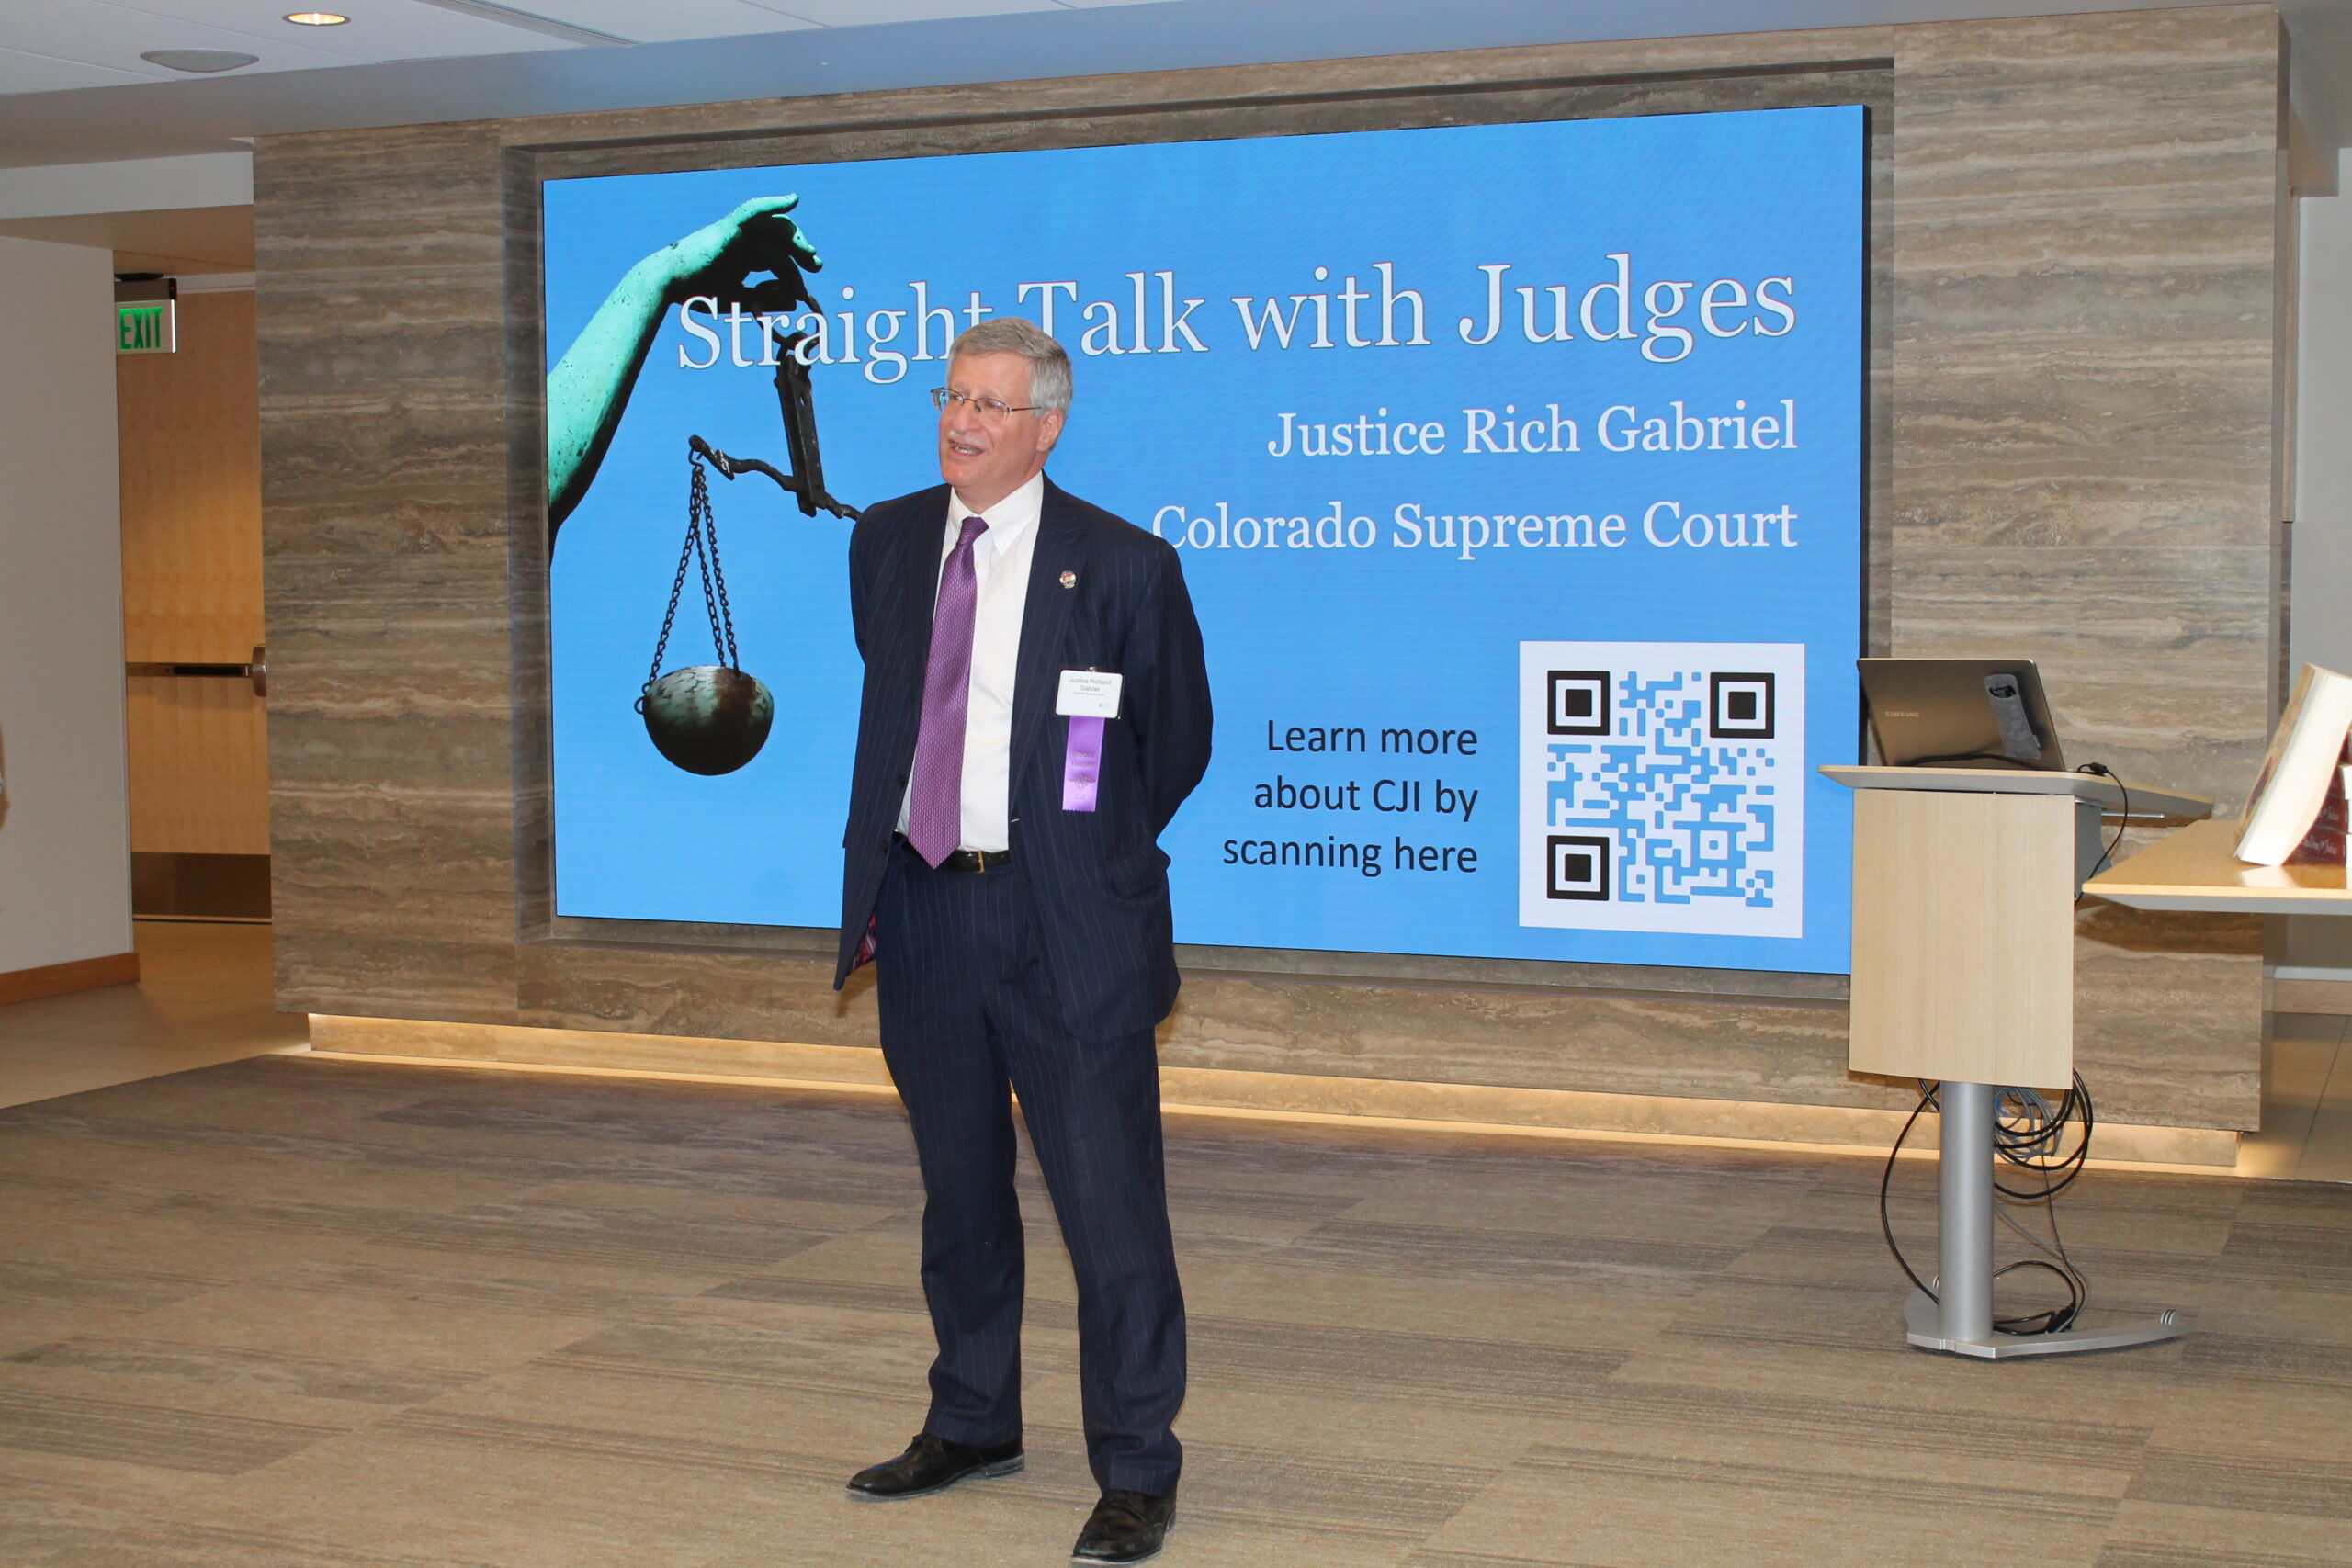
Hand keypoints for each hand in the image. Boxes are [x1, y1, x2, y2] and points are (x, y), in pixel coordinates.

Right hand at [657, 195, 822, 314]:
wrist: (667, 285)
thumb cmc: (696, 293)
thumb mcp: (739, 299)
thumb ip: (765, 299)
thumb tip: (796, 301)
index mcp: (743, 256)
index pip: (776, 256)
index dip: (795, 270)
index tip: (805, 291)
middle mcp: (742, 240)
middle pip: (779, 238)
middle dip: (800, 251)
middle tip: (816, 267)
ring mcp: (735, 233)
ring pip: (773, 228)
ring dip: (794, 238)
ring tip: (810, 253)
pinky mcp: (727, 228)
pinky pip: (752, 211)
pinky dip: (772, 203)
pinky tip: (793, 200)